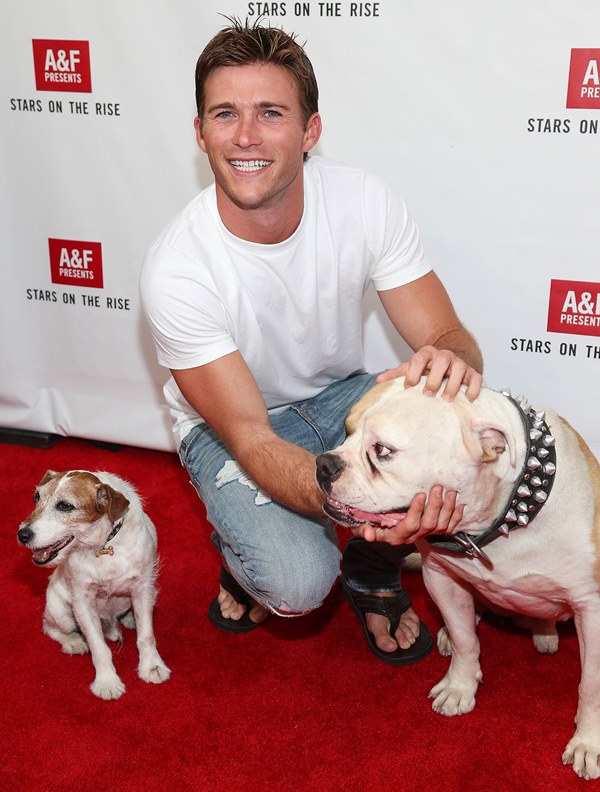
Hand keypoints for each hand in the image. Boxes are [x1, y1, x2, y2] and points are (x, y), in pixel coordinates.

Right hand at [350, 485, 464, 544]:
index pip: (410, 525)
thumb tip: (369, 535)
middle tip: (438, 487)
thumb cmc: (368, 523)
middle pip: (428, 524)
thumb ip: (363, 530)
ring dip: (447, 509)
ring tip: (450, 493)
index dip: (417, 511)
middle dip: (435, 506)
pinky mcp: (432, 533)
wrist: (378, 529)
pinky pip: (448, 529)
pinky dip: (456, 518)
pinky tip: (460, 505)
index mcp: (396, 536)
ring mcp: (423, 535)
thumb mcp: (360, 527)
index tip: (420, 494)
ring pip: (440, 526)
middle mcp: (412, 537)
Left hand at [377, 345, 481, 401]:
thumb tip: (378, 381)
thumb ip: (397, 373)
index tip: (408, 386)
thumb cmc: (428, 368)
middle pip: (441, 361)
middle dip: (435, 378)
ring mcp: (460, 363)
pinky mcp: (472, 372)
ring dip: (453, 384)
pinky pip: (476, 378)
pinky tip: (468, 399)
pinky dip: (474, 388)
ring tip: (446, 399)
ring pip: (460, 368)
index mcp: (428, 353)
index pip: (420, 357)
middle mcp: (445, 356)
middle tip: (428, 394)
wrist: (449, 361)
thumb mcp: (412, 368)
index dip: (413, 371)